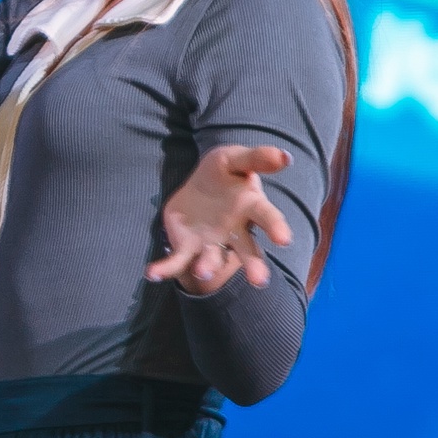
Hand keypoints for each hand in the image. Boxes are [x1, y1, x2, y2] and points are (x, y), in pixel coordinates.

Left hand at [147, 145, 294, 296]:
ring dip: (208, 267)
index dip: (276, 227)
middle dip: (253, 265)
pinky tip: (152, 273)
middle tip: (259, 280)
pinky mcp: (188, 248)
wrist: (200, 187)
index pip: (267, 217)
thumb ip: (257, 158)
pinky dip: (165, 269)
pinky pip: (177, 261)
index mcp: (251, 207)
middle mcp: (235, 232)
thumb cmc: (224, 172)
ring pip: (212, 260)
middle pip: (247, 250)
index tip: (284, 239)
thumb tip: (285, 157)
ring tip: (203, 272)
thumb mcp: (236, 159)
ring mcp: (211, 244)